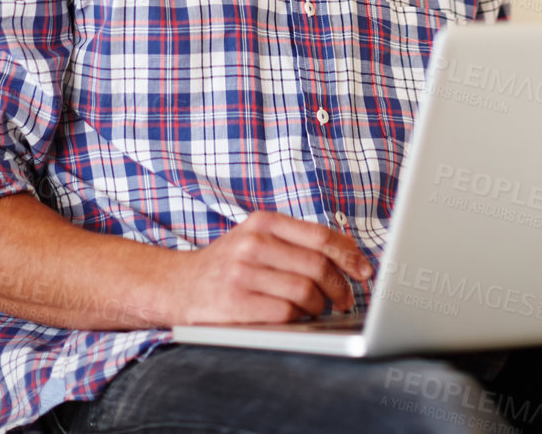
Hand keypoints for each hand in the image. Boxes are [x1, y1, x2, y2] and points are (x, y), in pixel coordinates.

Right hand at [169, 211, 373, 325]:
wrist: (176, 285)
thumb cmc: (227, 264)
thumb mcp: (256, 239)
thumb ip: (295, 242)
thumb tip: (348, 255)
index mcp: (262, 223)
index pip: (319, 236)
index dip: (349, 255)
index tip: (365, 271)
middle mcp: (252, 244)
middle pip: (317, 266)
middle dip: (339, 287)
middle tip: (345, 299)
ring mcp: (242, 274)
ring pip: (304, 291)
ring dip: (319, 306)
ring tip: (318, 310)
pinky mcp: (234, 305)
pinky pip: (284, 314)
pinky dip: (298, 320)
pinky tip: (297, 320)